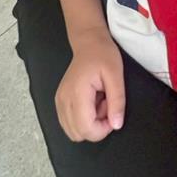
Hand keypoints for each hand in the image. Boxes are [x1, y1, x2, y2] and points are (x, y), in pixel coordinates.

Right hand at [55, 27, 125, 141]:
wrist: (89, 42)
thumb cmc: (103, 54)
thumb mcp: (116, 75)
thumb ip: (117, 102)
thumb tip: (116, 125)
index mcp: (77, 93)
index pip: (85, 129)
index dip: (102, 129)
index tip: (112, 114)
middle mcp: (63, 100)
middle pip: (78, 134)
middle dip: (96, 126)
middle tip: (105, 105)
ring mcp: (59, 101)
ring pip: (73, 131)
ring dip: (89, 124)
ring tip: (98, 103)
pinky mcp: (60, 101)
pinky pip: (69, 123)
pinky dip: (82, 120)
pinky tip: (91, 104)